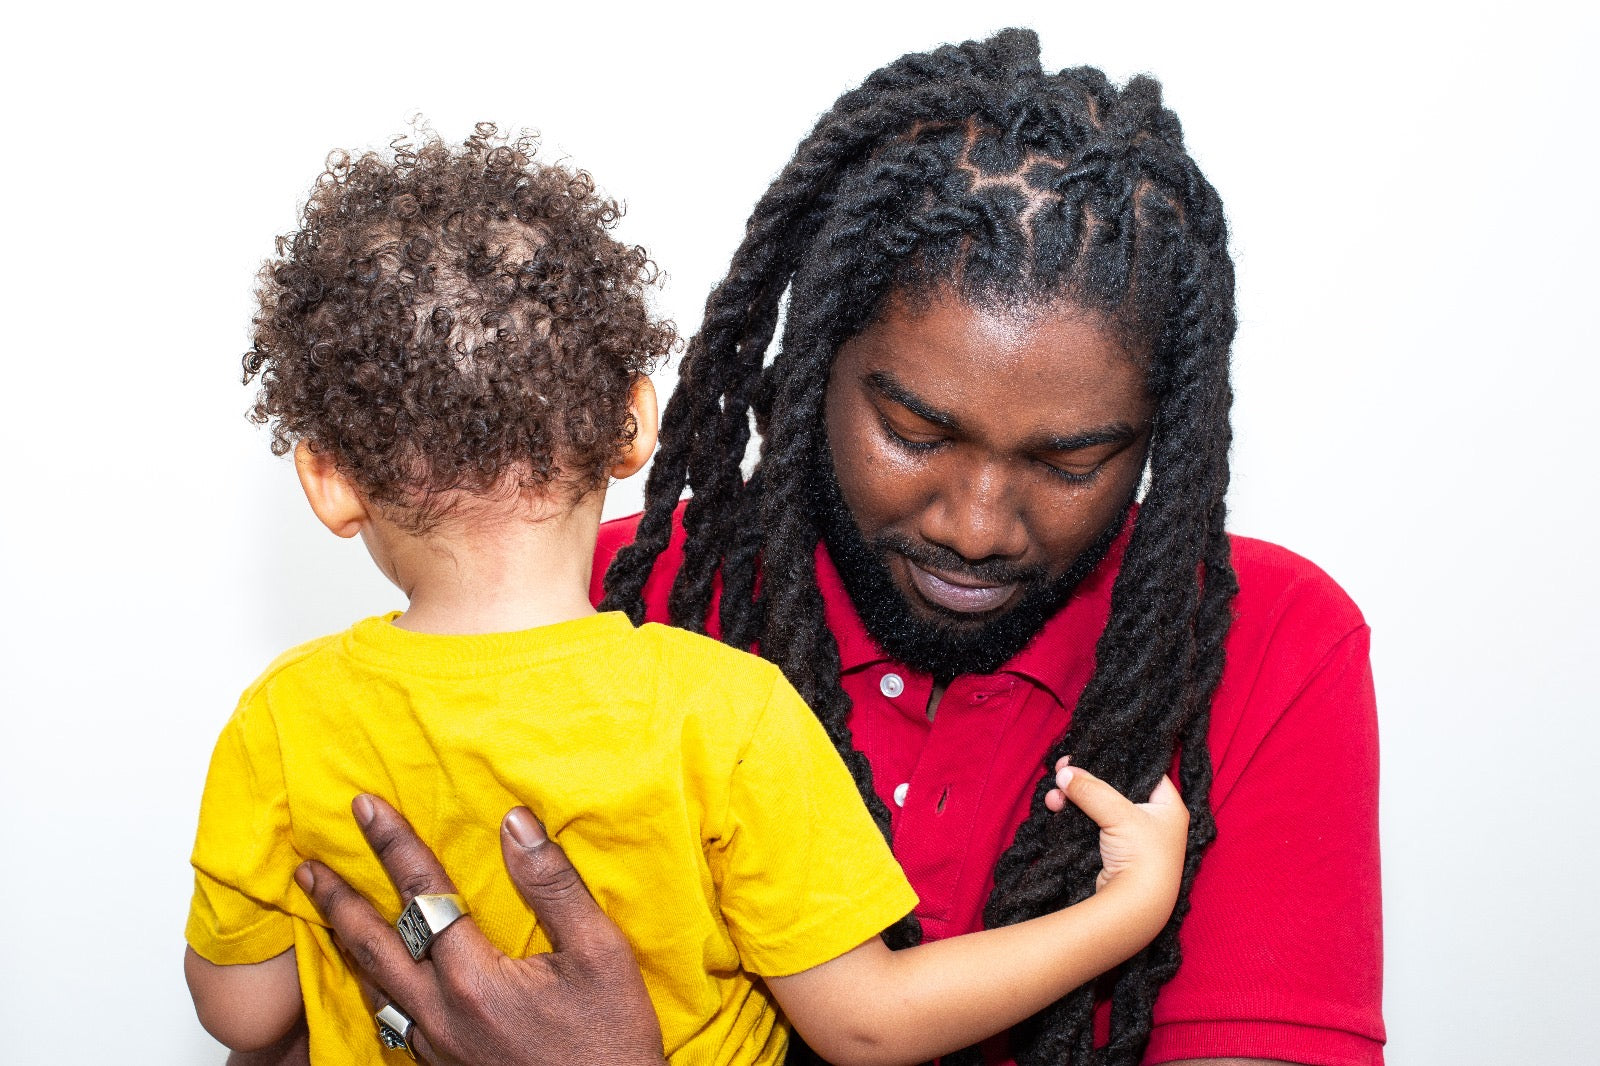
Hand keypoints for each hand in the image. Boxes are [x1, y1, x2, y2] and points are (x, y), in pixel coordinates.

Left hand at [297, 794, 665, 1065]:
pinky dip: (374, 989)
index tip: (365, 807)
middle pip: (373, 946)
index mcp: (476, 980)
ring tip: (328, 917)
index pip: (423, 894)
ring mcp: (437, 1048)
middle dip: (338, 901)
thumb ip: (554, 886)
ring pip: (374, 990)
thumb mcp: (601, 954)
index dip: (393, 844)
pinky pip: (392, 1023)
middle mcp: (442, 1015)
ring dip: (347, 945)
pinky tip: (379, 980)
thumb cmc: (611, 1040)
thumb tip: (516, 823)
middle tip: (307, 868)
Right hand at [1044, 760, 1187, 899]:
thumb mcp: (1119, 815)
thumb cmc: (1142, 857)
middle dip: (1087, 779)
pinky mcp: (1112, 849)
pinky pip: (1089, 822)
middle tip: (1063, 767)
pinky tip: (1056, 807)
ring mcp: (1130, 835)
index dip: (1119, 758)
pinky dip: (1073, 814)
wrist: (1134, 908)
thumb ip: (1092, 789)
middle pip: (1115, 787)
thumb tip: (1065, 772)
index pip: (1144, 771)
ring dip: (1074, 797)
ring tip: (1054, 794)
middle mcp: (1151, 819)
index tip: (1093, 749)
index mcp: (1167, 806)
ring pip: (1097, 804)